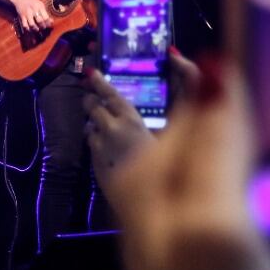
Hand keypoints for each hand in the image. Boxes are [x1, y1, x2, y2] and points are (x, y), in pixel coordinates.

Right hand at [11, 0, 52, 32]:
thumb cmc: (32, 1)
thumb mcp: (40, 4)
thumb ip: (45, 12)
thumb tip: (51, 21)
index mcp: (39, 6)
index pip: (46, 17)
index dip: (48, 23)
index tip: (49, 26)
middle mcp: (33, 9)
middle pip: (40, 21)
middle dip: (43, 27)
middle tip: (43, 28)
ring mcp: (27, 13)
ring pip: (32, 24)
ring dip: (36, 29)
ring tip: (37, 29)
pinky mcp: (22, 16)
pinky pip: (25, 25)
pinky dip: (28, 29)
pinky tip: (30, 29)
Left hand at [85, 49, 197, 209]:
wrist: (153, 204)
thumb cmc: (171, 166)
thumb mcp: (175, 130)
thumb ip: (180, 97)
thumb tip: (178, 66)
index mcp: (131, 119)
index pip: (109, 94)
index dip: (99, 82)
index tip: (90, 72)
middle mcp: (111, 131)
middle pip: (91, 108)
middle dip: (91, 101)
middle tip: (93, 98)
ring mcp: (100, 150)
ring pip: (89, 128)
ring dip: (94, 124)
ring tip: (106, 126)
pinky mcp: (95, 167)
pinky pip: (93, 149)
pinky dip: (98, 143)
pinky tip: (111, 149)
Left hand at [112, 56, 269, 269]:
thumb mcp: (216, 229)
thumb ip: (215, 151)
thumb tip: (213, 66)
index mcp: (153, 210)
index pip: (139, 131)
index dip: (140, 89)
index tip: (141, 47)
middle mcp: (164, 234)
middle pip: (144, 159)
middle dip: (138, 116)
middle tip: (136, 75)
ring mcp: (193, 268)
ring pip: (178, 192)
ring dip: (181, 151)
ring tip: (192, 123)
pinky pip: (216, 224)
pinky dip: (223, 195)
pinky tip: (244, 198)